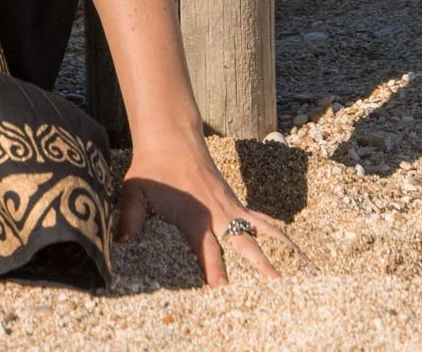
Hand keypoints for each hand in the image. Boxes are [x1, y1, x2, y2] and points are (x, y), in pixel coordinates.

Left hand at [118, 135, 293, 283]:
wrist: (170, 134)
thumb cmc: (152, 165)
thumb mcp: (135, 190)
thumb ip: (130, 218)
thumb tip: (122, 243)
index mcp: (194, 216)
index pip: (206, 249)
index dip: (214, 269)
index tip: (222, 287)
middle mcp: (218, 213)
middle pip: (243, 242)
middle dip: (260, 264)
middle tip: (277, 285)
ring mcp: (230, 206)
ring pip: (260, 229)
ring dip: (279, 246)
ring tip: (299, 265)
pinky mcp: (234, 201)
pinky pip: (259, 218)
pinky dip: (275, 231)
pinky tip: (290, 243)